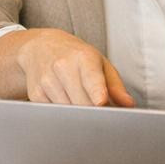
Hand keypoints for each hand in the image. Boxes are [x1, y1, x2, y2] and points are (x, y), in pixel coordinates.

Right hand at [0, 28, 135, 106]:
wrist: (40, 48)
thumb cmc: (76, 57)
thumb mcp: (100, 63)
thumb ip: (116, 85)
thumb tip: (128, 105)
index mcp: (83, 57)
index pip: (90, 78)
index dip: (96, 92)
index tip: (101, 102)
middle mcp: (62, 67)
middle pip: (81, 102)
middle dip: (94, 113)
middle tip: (102, 114)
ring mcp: (47, 81)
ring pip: (68, 111)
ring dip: (79, 115)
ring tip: (83, 104)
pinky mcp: (36, 94)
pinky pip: (55, 114)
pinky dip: (64, 115)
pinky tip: (66, 103)